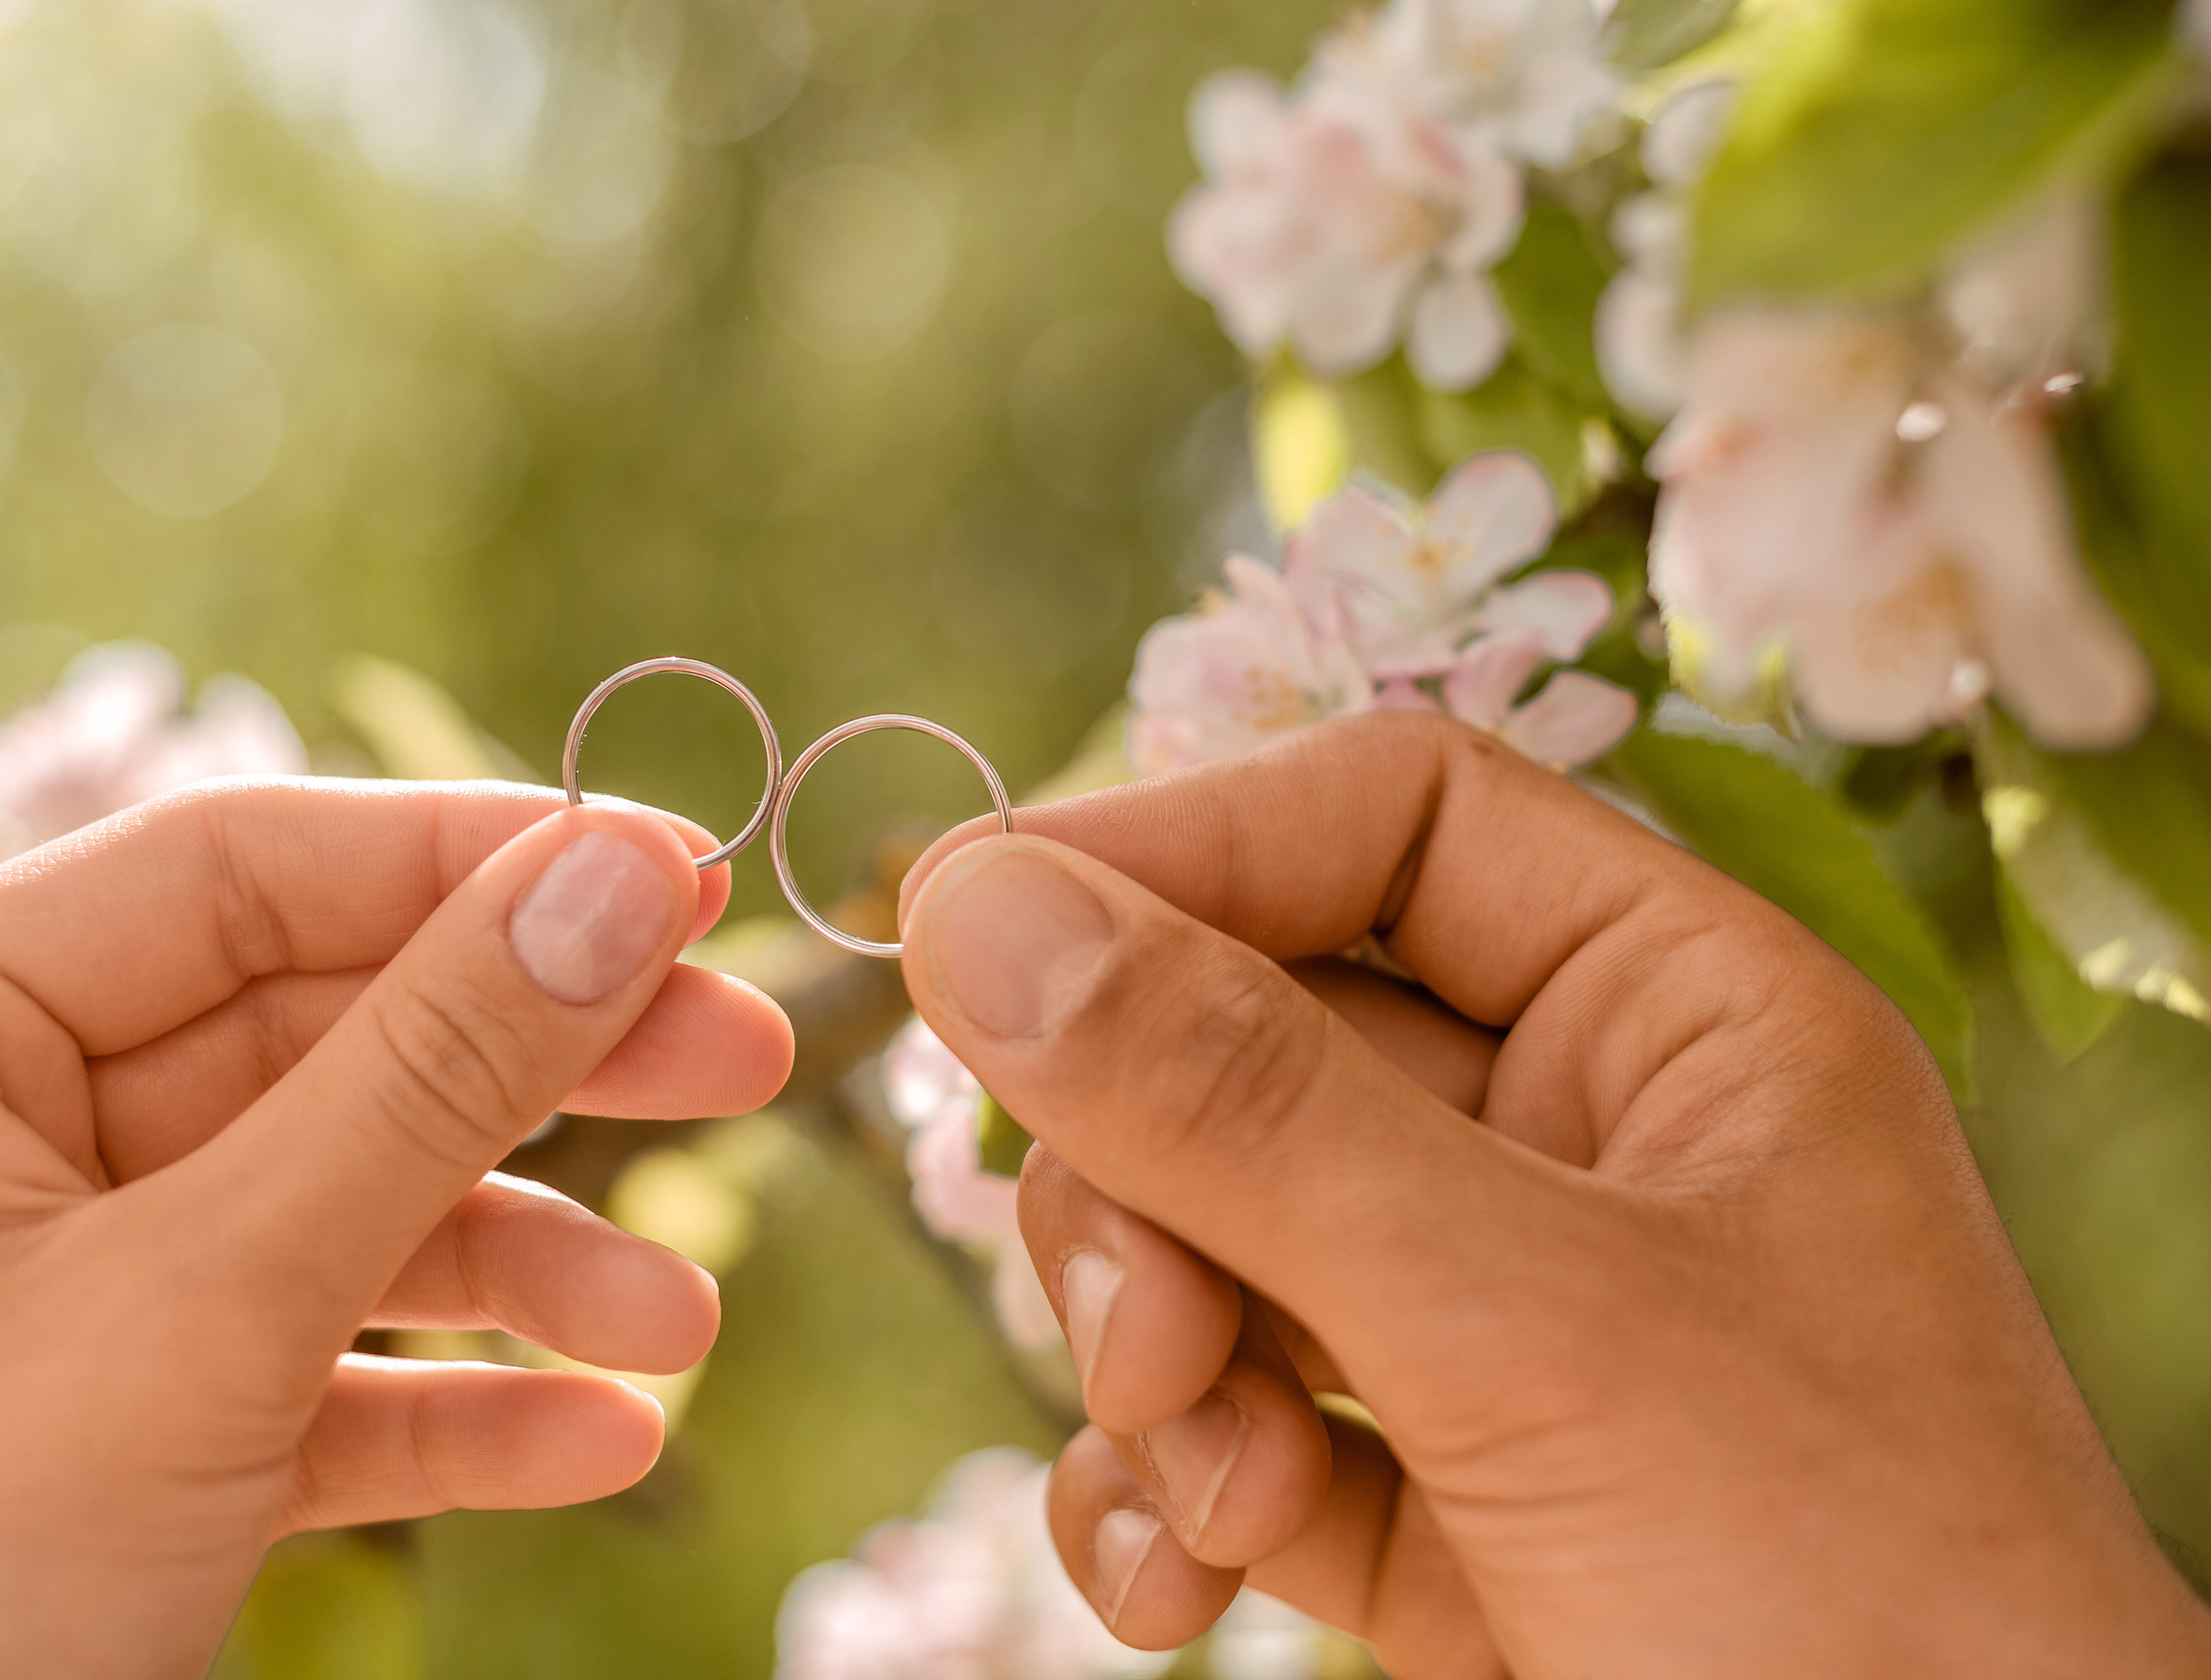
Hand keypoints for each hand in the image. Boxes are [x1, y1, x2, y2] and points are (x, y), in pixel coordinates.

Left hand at [0, 781, 792, 1677]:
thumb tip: (613, 879)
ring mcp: (36, 1309)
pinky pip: (301, 1385)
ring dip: (520, 1270)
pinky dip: (449, 1408)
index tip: (673, 873)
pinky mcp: (98, 1454)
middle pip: (312, 1040)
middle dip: (535, 1068)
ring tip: (677, 1326)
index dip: (467, 860)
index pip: (234, 874)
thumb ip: (421, 1079)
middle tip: (738, 1059)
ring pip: (326, 1219)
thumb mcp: (198, 1311)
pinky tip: (592, 1439)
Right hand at [897, 715, 2210, 1677]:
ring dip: (1157, 1363)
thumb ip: (1241, 1107)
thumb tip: (976, 910)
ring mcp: (1502, 1329)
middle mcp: (1582, 1148)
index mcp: (1679, 1019)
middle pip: (1253, 1040)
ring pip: (1211, 1238)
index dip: (1182, 849)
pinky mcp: (1438, 1497)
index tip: (978, 931)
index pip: (1387, 824)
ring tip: (1218, 1496)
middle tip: (1145, 1328)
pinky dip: (1164, 1495)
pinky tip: (1178, 1589)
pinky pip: (1229, 1421)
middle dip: (1153, 1185)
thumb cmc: (1841, 1602)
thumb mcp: (1525, 1323)